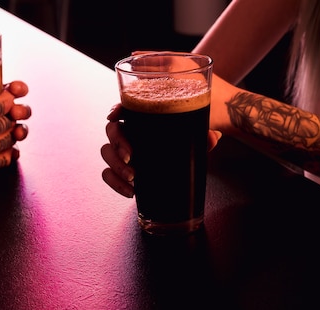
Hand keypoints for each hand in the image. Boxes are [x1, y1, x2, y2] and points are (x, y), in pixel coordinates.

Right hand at [0, 54, 31, 180]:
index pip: (5, 103)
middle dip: (12, 113)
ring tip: (6, 125)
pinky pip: (4, 160)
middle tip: (7, 109)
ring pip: (10, 139)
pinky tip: (10, 146)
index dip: (9, 97)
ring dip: (12, 131)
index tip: (6, 94)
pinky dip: (11, 153)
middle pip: (10, 120)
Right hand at [100, 103, 221, 197]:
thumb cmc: (182, 147)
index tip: (115, 115)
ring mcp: (121, 151)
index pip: (125, 107)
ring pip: (105, 152)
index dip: (116, 109)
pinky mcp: (119, 170)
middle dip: (118, 143)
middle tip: (131, 157)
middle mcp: (128, 132)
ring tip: (133, 177)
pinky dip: (115, 183)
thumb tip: (214, 137)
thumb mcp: (193, 140)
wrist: (178, 171)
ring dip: (116, 165)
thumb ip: (203, 137)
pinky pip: (107, 174)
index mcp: (142, 119)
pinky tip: (130, 191)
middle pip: (111, 130)